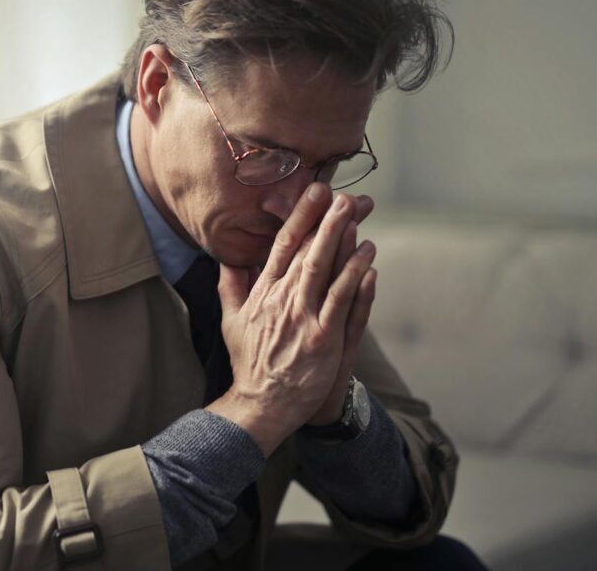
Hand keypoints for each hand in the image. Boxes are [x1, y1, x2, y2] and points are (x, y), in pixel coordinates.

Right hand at [206, 184, 376, 454]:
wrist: (262, 403)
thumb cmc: (250, 362)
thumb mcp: (230, 321)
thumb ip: (230, 286)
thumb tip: (228, 259)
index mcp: (262, 293)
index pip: (282, 246)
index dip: (300, 218)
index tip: (314, 193)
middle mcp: (282, 301)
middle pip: (307, 253)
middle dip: (325, 221)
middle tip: (343, 196)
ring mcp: (304, 320)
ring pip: (325, 272)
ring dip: (342, 243)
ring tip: (359, 219)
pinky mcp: (323, 339)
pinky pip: (343, 303)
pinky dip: (355, 280)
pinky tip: (368, 262)